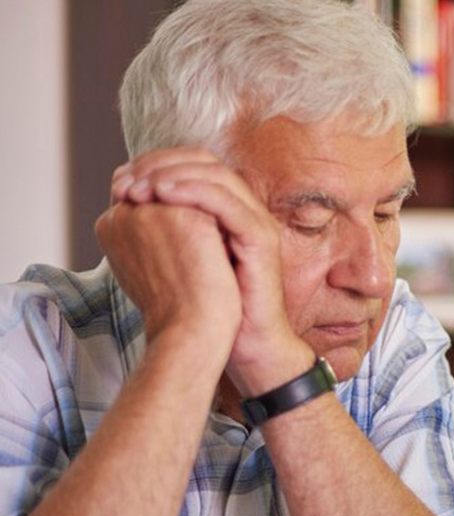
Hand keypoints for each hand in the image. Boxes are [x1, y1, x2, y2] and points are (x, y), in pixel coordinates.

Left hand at [111, 150, 308, 394]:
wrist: (244, 345)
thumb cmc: (214, 310)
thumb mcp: (181, 259)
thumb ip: (164, 229)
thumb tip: (125, 207)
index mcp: (230, 212)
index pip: (195, 166)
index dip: (157, 164)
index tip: (121, 180)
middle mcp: (247, 211)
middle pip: (206, 162)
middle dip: (160, 164)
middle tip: (127, 180)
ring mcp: (257, 223)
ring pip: (216, 176)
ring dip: (172, 174)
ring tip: (140, 188)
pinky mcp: (262, 240)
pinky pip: (226, 203)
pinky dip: (192, 192)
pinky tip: (162, 196)